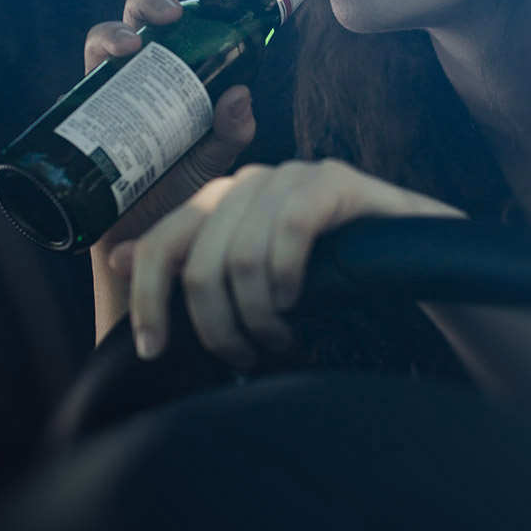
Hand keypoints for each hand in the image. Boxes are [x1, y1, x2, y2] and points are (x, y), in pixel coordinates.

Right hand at [85, 0, 256, 249]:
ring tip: (140, 40)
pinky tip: (120, 55)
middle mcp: (153, 68)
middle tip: (175, 10)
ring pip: (113, 31)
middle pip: (150, 12)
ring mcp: (119, 83)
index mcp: (191, 68)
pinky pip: (89, 65)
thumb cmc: (184, 190)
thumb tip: (241, 96)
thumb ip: (233, 130)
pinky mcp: (90, 103)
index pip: (199, 17)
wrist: (145, 236)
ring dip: (125, 23)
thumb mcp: (217, 158)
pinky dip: (103, 48)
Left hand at [109, 160, 465, 367]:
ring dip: (258, 316)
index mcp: (222, 198)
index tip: (153, 350)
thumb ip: (191, 261)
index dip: (150, 300)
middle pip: (200, 264)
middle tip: (244, 355)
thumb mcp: (253, 272)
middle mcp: (251, 179)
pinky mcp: (334, 180)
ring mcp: (292, 175)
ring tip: (279, 335)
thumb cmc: (325, 267)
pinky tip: (299, 299)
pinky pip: (291, 232)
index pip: (165, 242)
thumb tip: (124, 258)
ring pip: (242, 258)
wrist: (407, 249)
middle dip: (217, 326)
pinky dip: (289, 278)